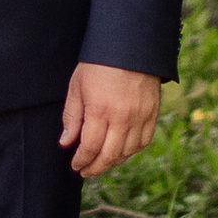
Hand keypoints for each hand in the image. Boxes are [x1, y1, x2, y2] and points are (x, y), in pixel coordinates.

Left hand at [60, 64, 162, 179]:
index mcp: (100, 111)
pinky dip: (131, 151)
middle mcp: (122, 118)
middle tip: (86, 172)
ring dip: (113, 162)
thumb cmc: (98, 64)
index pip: (89, 147)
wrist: (130, 45)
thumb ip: (72, 117)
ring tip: (102, 163)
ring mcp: (139, 117)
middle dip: (95, 168)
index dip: (81, 160)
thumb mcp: (77, 86)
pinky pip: (143, 141)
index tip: (75, 165)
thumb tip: (66, 143)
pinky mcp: (152, 113)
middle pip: (109, 155)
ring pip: (127, 152)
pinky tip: (122, 151)